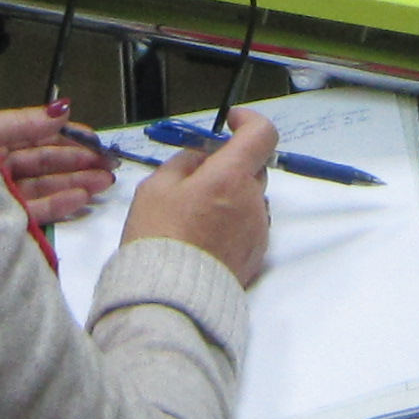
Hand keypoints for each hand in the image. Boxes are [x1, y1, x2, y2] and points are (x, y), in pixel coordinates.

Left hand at [0, 105, 112, 228]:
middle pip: (41, 162)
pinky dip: (58, 204)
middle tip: (108, 162)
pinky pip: (33, 211)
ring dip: (75, 182)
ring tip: (104, 181)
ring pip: (42, 187)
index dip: (64, 135)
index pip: (32, 135)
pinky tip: (80, 197)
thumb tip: (62, 109)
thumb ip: (24, 123)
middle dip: (77, 161)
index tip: (94, 137)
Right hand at [120, 105, 275, 286]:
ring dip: (232, 196)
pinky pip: (250, 225)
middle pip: (253, 168)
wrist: (169, 296)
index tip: (230, 122)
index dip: (248, 121)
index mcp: (229, 177)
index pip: (261, 134)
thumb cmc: (158, 236)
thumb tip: (201, 156)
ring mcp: (258, 229)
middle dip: (230, 166)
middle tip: (196, 179)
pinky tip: (205, 236)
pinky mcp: (257, 254)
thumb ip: (184, 162)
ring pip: (250, 198)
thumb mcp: (156, 187)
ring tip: (196, 215)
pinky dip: (233, 221)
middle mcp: (253, 201)